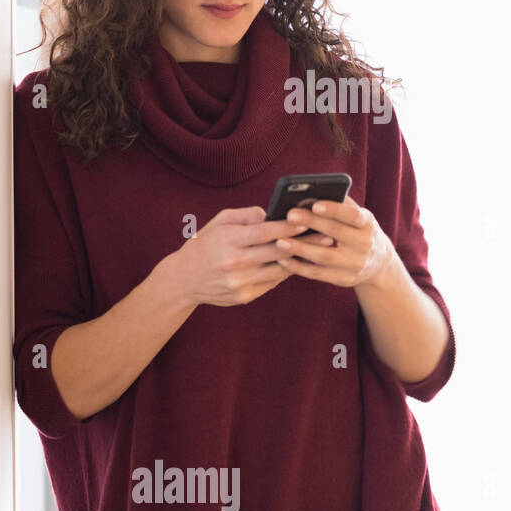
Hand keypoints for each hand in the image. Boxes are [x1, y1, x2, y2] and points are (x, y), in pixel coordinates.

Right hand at [171, 206, 331, 306]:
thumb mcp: (218, 223)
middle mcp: (234, 264)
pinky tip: (293, 264)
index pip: (264, 232)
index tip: (308, 221)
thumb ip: (245, 216)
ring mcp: (240, 283)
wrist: (184, 279)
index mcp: (228, 242)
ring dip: (299, 260)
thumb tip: (272, 213)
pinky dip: (283, 272)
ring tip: (317, 251)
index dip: (288, 227)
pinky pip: (271, 283)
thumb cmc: (204, 245)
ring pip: (279, 270)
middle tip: (327, 236)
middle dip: (305, 243)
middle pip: (278, 252)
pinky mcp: (244, 297)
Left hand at [273, 195, 396, 287]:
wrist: (378, 264)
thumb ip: (338, 205)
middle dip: (312, 223)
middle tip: (290, 216)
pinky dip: (298, 267)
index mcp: (367, 224)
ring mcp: (354, 264)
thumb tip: (308, 195)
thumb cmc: (357, 232)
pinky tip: (282, 259)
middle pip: (335, 232)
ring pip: (324, 256)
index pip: (352, 215)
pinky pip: (318, 273)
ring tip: (280, 241)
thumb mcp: (357, 218)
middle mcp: (364, 244)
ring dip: (300, 248)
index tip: (315, 204)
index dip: (334, 210)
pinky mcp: (343, 279)